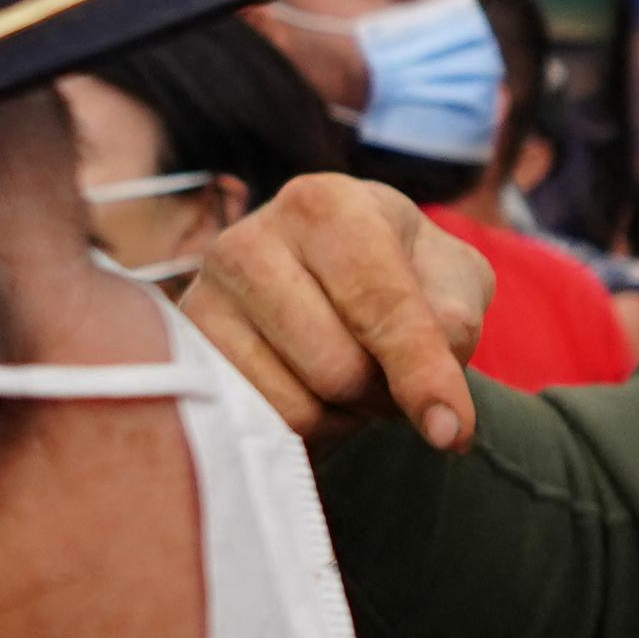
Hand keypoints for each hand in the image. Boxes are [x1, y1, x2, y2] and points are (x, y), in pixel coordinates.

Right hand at [185, 172, 495, 450]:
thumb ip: (455, 323)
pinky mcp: (184, 353)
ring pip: (296, 407)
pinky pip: (258, 426)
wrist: (323, 277)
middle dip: (384, 393)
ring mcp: (204, 297)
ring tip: (350, 378)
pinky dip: (303, 429)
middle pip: (339, 368)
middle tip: (389, 373)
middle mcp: (250, 240)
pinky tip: (310, 392)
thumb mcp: (451, 281)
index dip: (423, 372)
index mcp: (327, 204)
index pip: (380, 303)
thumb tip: (432, 398)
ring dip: (344, 415)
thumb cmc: (399, 274)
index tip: (453, 433)